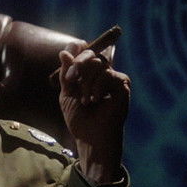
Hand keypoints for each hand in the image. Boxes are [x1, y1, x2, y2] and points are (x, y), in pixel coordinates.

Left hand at [58, 41, 130, 183]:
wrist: (91, 137)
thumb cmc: (79, 118)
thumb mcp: (67, 93)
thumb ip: (66, 73)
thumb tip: (64, 51)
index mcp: (87, 73)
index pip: (83, 52)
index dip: (76, 50)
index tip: (67, 57)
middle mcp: (100, 73)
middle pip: (90, 54)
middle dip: (78, 64)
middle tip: (71, 79)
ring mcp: (112, 77)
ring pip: (98, 62)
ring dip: (86, 81)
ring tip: (85, 100)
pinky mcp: (122, 84)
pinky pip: (108, 73)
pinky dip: (97, 86)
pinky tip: (96, 100)